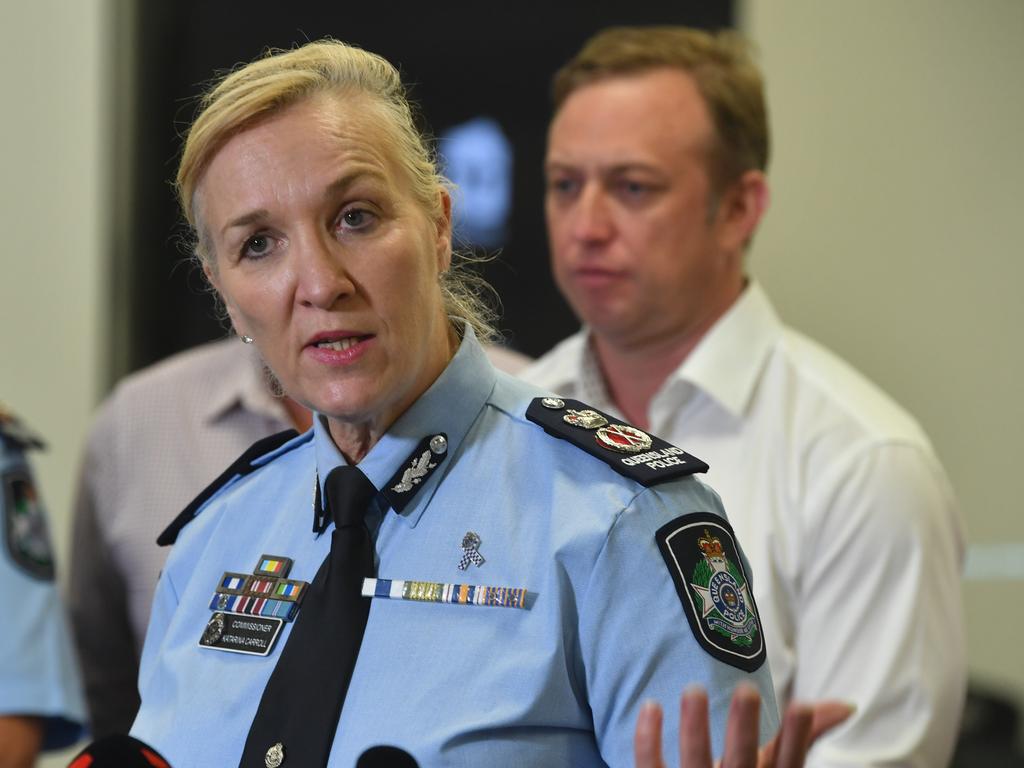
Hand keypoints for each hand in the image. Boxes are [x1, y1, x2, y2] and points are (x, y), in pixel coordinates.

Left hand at [634, 683, 852, 767]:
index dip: (796, 739)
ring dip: (694, 727)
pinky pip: (651, 766)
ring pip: (694, 762)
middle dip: (744, 729)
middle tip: (746, 689)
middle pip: (740, 763)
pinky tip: (650, 705)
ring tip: (693, 688)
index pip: (787, 765)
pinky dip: (648, 739)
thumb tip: (844, 705)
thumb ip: (804, 738)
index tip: (802, 704)